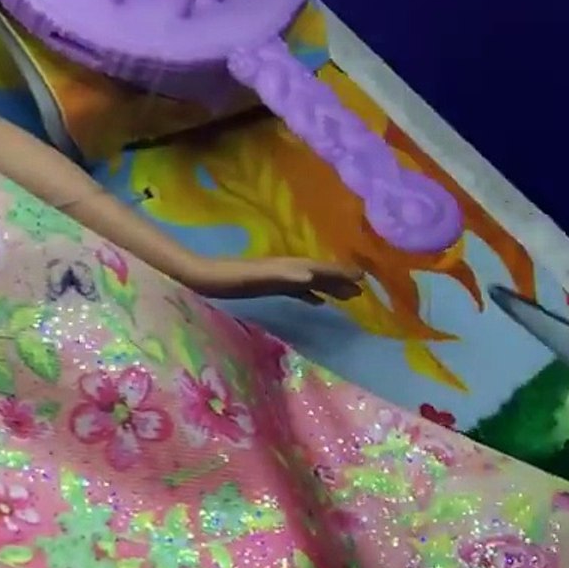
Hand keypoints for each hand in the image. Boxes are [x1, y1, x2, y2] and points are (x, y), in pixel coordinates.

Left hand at [180, 255, 363, 303]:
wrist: (204, 276)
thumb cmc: (229, 277)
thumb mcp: (256, 277)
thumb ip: (283, 276)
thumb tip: (311, 274)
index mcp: (286, 266)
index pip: (320, 268)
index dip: (340, 272)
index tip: (364, 276)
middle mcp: (285, 268)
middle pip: (319, 273)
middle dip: (341, 280)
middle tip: (364, 289)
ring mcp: (276, 277)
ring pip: (310, 281)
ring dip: (330, 287)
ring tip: (349, 296)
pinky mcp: (266, 285)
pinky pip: (295, 289)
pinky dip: (310, 294)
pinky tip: (317, 302)